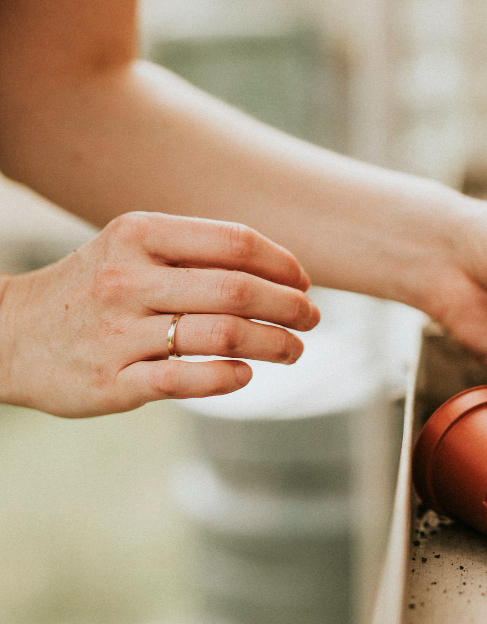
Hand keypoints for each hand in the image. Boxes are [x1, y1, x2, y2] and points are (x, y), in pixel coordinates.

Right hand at [0, 212, 319, 416]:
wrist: (8, 335)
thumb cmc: (96, 289)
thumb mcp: (134, 249)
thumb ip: (199, 253)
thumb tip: (283, 272)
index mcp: (140, 235)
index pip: (235, 242)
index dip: (283, 265)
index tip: (303, 283)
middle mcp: (128, 279)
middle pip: (238, 291)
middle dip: (290, 307)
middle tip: (312, 319)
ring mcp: (119, 333)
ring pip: (222, 336)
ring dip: (275, 344)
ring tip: (294, 350)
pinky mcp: (114, 382)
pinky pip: (188, 380)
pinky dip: (229, 378)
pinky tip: (246, 375)